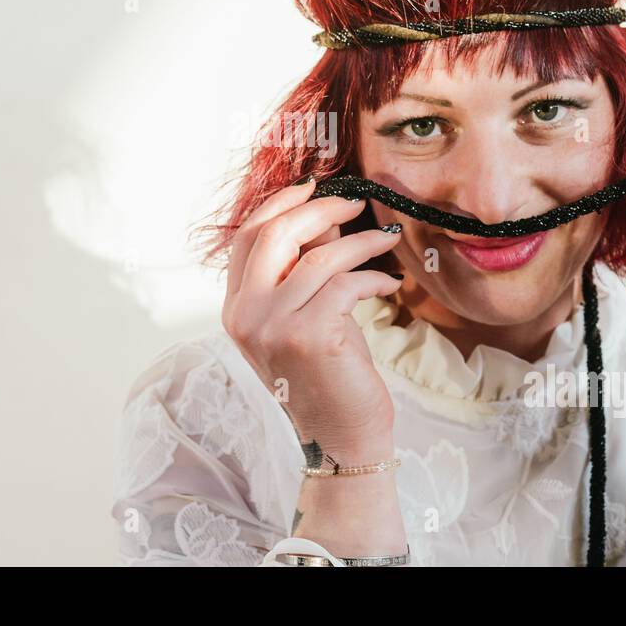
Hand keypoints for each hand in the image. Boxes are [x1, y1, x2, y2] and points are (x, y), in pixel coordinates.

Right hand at [220, 177, 405, 464]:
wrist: (341, 438)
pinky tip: (389, 282)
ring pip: (319, 256)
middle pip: (274, 234)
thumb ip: (305, 268)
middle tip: (355, 202)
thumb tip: (326, 215)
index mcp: (236, 309)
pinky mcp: (309, 337)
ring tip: (386, 239)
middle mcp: (246, 316)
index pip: (247, 237)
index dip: (280, 204)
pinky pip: (347, 284)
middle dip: (319, 208)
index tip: (313, 187)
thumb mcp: (306, 316)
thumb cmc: (328, 376)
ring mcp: (274, 327)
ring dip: (361, 241)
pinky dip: (373, 275)